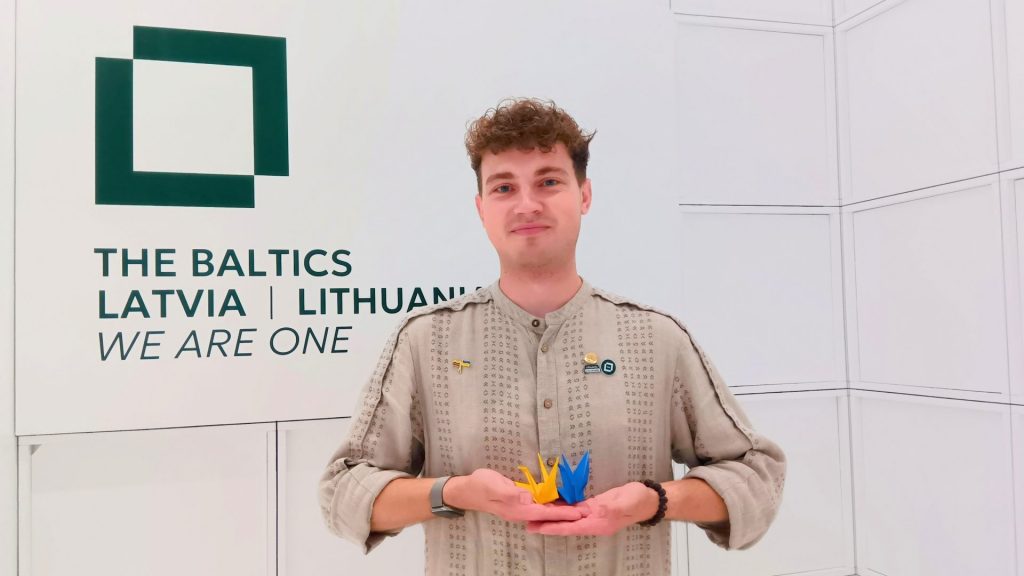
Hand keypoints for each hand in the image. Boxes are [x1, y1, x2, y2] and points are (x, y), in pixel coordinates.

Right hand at [444, 469, 583, 522]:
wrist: (466, 489)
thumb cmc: (479, 485)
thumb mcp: (493, 485)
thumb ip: (510, 493)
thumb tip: (527, 498)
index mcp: (517, 509)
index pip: (545, 513)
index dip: (563, 513)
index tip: (579, 513)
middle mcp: (521, 511)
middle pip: (549, 515)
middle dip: (567, 514)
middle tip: (587, 512)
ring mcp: (520, 507)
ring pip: (546, 511)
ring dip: (562, 510)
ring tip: (580, 508)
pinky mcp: (519, 501)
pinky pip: (540, 504)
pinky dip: (553, 504)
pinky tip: (561, 501)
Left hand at [526, 482, 658, 535]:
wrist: (647, 498)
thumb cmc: (637, 501)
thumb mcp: (624, 504)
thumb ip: (610, 508)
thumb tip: (595, 511)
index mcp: (599, 523)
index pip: (572, 527)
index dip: (554, 527)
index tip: (538, 527)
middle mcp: (593, 522)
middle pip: (566, 525)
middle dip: (547, 524)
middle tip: (528, 524)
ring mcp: (592, 515)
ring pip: (568, 517)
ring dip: (552, 517)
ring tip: (534, 516)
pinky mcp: (593, 507)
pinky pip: (574, 509)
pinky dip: (562, 508)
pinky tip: (551, 505)